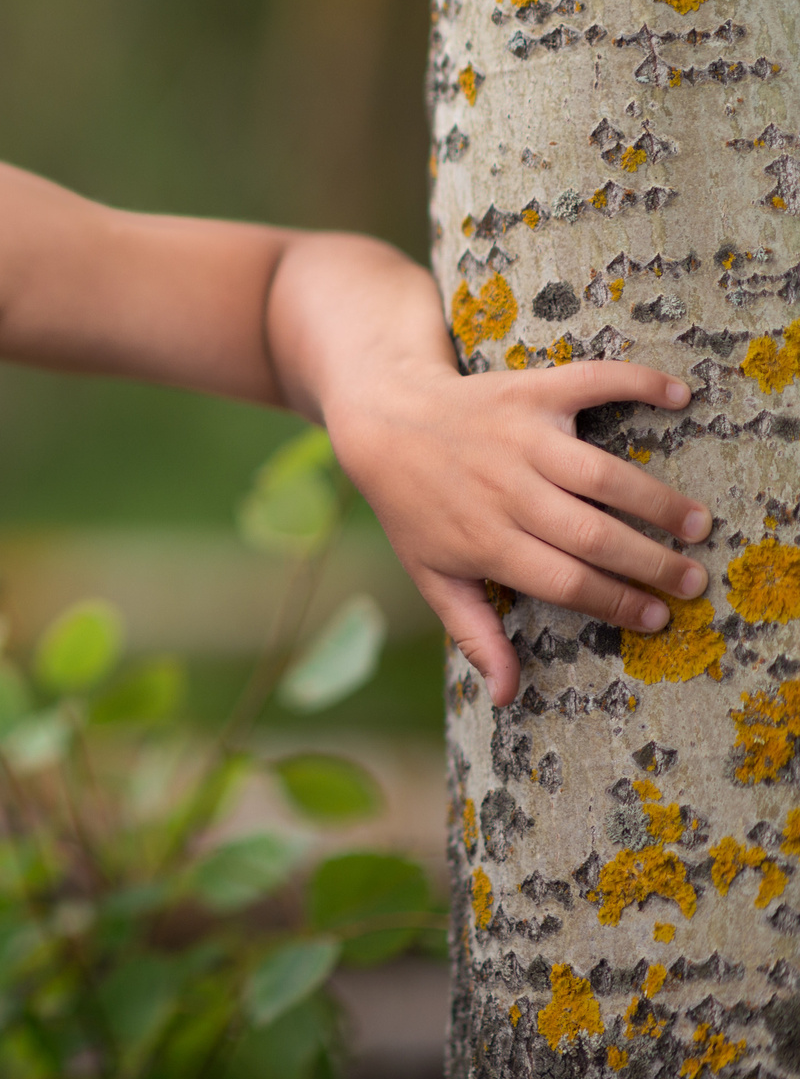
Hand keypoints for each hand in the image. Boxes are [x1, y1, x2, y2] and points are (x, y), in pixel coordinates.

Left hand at [327, 360, 709, 707]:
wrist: (381, 420)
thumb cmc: (412, 507)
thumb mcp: (431, 574)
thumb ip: (473, 633)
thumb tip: (506, 696)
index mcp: (484, 540)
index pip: (564, 581)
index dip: (615, 602)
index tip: (658, 617)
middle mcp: (505, 490)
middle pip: (592, 535)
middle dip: (650, 562)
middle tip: (693, 580)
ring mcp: (519, 437)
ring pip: (601, 474)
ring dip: (656, 499)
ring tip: (697, 523)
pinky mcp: (527, 390)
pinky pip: (589, 382)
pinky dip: (637, 383)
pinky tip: (680, 396)